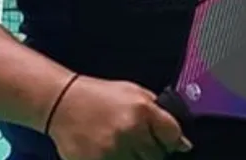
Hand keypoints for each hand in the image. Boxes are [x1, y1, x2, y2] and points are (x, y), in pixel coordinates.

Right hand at [47, 75, 192, 159]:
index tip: (172, 144)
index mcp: (142, 109)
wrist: (64, 102)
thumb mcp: (133, 92)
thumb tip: (182, 141)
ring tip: (124, 147)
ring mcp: (113, 151)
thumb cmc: (101, 96)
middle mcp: (130, 130)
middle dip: (153, 151)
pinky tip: (112, 152)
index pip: (173, 135)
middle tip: (139, 143)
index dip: (174, 141)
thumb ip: (157, 112)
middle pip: (157, 156)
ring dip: (136, 159)